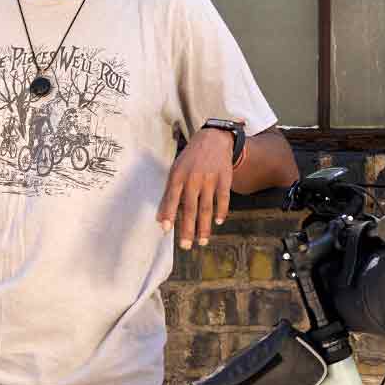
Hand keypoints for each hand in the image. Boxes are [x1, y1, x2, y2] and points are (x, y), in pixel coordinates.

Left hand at [157, 128, 234, 249]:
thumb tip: (160, 218)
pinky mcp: (224, 178)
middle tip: (185, 246)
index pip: (172, 198)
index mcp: (179, 175)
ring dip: (204, 226)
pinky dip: (222, 211)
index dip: (168, 214)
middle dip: (187, 228)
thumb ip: (169, 193)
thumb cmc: (191, 158)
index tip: (165, 230)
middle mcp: (194, 177)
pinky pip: (223, 198)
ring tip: (202, 241)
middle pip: (190, 207)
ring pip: (207, 207)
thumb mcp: (176, 169)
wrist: (214, 138)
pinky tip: (218, 222)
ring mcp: (210, 178)